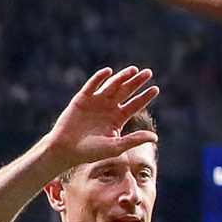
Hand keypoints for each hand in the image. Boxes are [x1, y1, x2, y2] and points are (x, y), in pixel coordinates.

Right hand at [40, 66, 160, 174]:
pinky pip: (92, 85)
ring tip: (133, 69)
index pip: (134, 105)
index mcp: (117, 119)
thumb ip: (134, 140)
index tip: (156, 88)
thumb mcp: (116, 147)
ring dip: (122, 77)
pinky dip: (99, 78)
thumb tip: (155, 137)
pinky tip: (109, 71)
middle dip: (136, 82)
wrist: (65, 149)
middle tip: (148, 73)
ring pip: (112, 86)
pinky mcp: (82, 99)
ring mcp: (95, 102)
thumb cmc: (90, 152)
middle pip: (126, 92)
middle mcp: (108, 108)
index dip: (145, 97)